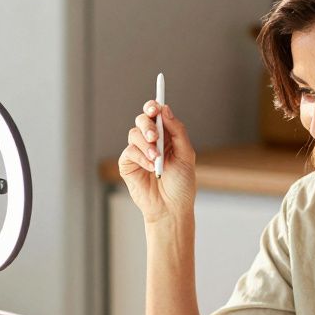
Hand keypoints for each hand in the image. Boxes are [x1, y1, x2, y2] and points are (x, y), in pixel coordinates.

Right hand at [118, 101, 196, 223]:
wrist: (172, 208)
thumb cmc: (182, 184)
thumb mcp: (186, 154)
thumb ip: (177, 131)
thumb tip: (165, 109)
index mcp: (167, 136)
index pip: (156, 115)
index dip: (153, 107)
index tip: (155, 107)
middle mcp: (151, 141)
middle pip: (142, 119)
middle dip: (147, 124)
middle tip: (155, 136)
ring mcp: (138, 152)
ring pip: (134, 134)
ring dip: (146, 144)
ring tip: (157, 159)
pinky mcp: (128, 164)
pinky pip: (129, 152)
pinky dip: (141, 157)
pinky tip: (152, 168)